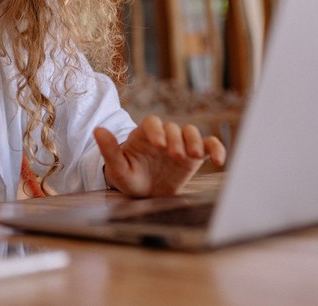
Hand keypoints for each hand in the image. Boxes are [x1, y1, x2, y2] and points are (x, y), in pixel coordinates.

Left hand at [93, 115, 225, 197]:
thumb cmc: (129, 178)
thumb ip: (109, 150)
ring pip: (192, 132)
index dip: (157, 131)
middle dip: (176, 140)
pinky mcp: (195, 156)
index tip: (158, 145)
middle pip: (174, 128)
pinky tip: (220, 160)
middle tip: (175, 156)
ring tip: (195, 156)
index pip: (152, 123)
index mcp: (144, 135)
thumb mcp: (117, 168)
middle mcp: (164, 135)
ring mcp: (181, 144)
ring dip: (195, 141)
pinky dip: (217, 148)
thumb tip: (97, 130)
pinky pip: (209, 145)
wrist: (145, 194)